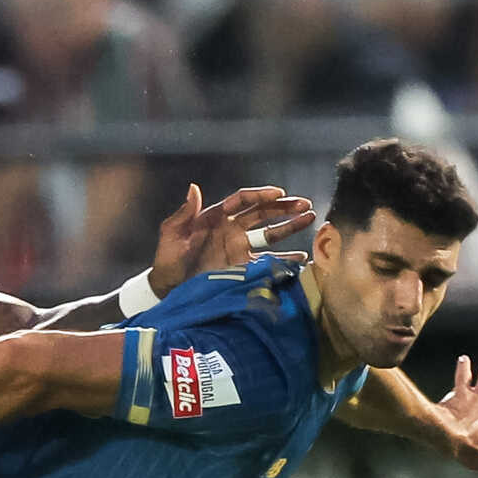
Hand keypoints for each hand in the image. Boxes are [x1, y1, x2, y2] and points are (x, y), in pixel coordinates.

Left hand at [149, 184, 316, 294]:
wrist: (167, 289)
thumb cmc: (167, 261)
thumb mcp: (171, 235)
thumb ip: (183, 214)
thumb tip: (193, 188)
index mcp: (215, 217)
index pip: (242, 200)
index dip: (260, 195)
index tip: (278, 193)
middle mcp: (231, 229)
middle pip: (262, 213)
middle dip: (284, 208)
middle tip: (305, 205)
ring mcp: (239, 248)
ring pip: (269, 234)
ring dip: (290, 227)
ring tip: (310, 220)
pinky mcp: (243, 267)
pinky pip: (267, 261)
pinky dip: (284, 259)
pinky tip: (302, 257)